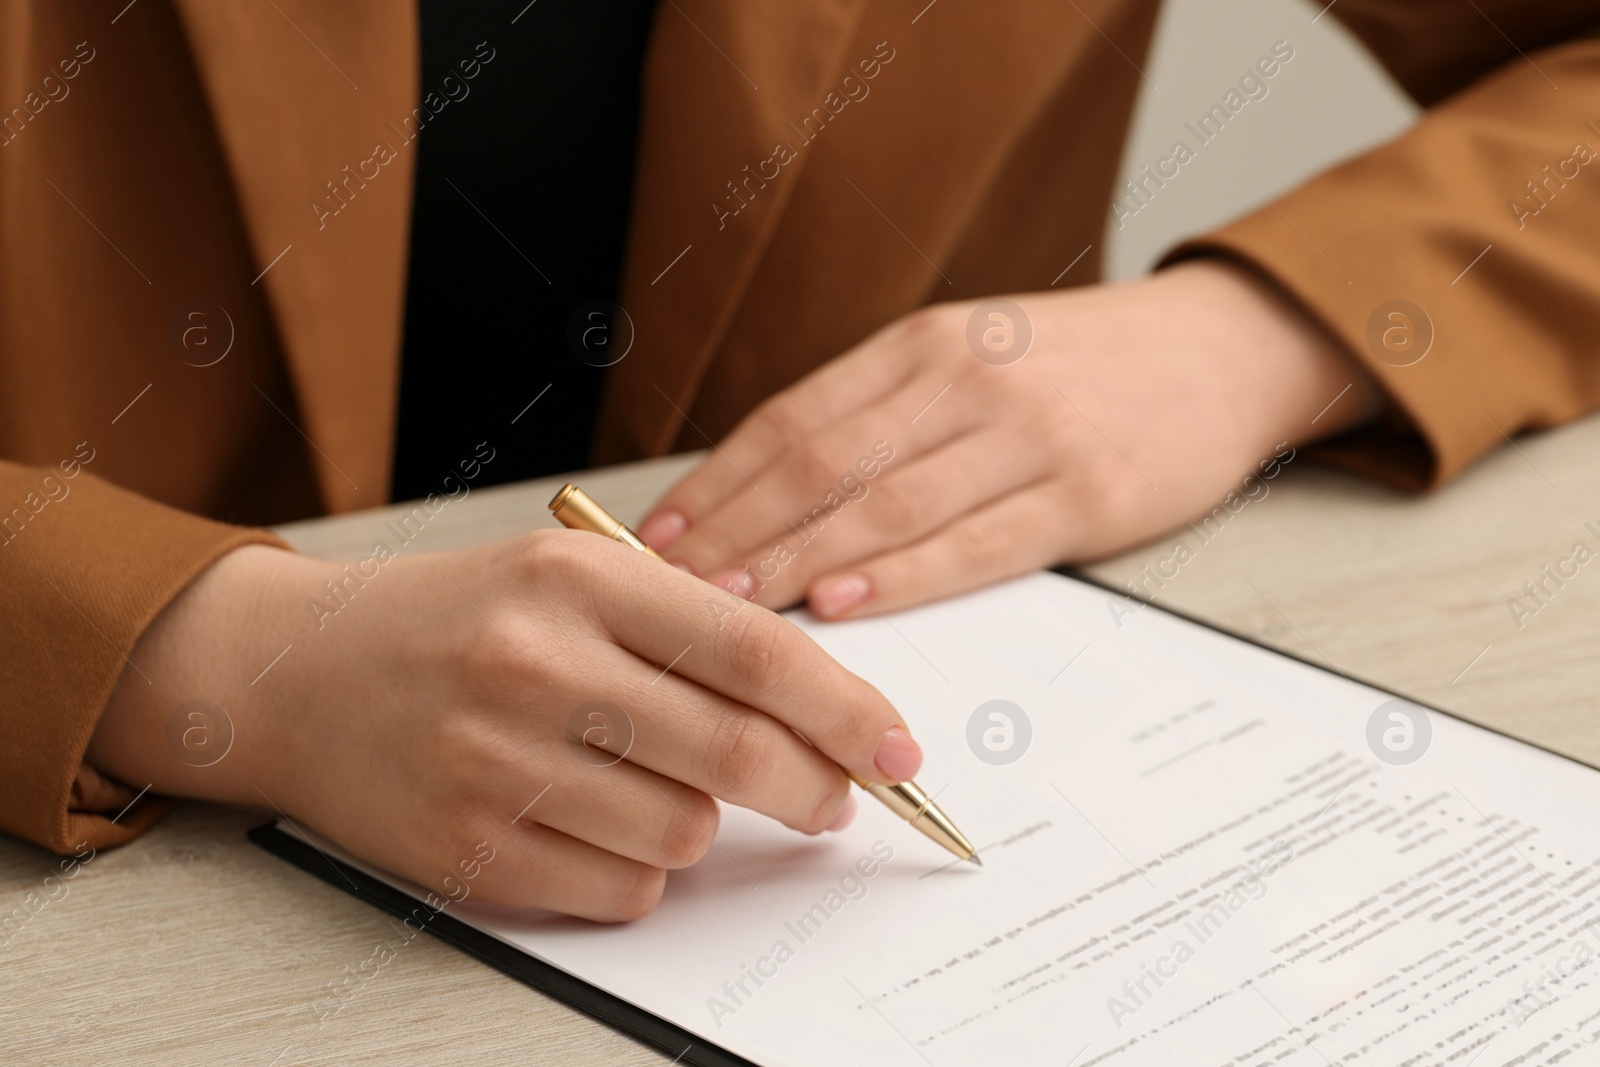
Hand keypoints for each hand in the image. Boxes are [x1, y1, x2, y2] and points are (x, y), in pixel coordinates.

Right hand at [87, 532, 922, 920]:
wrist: (299, 673)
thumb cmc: (458, 619)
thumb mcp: (568, 578)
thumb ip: (685, 628)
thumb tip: (820, 709)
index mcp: (579, 580)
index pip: (755, 649)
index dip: (845, 708)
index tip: (897, 750)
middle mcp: (538, 665)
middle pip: (736, 754)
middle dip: (813, 789)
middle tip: (834, 801)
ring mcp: (498, 762)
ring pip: (685, 833)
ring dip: (702, 825)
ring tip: (655, 787)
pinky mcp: (469, 847)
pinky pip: (620, 888)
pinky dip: (638, 870)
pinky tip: (598, 824)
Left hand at [638, 260, 1382, 616]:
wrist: (1222, 349)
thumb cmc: (1076, 367)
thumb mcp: (971, 355)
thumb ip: (883, 413)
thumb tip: (771, 493)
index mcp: (923, 344)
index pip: (792, 419)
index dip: (717, 483)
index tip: (656, 538)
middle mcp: (964, 378)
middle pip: (821, 464)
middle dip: (734, 532)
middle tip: (667, 590)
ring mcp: (1026, 434)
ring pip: (883, 504)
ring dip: (796, 561)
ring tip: (728, 608)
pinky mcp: (1085, 493)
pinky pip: (973, 542)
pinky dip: (900, 577)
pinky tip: (843, 605)